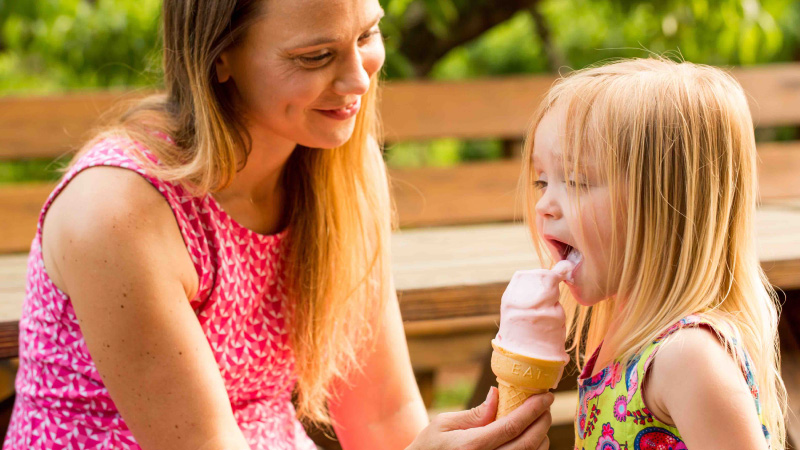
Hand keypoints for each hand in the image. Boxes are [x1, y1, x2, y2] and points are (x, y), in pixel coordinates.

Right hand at [406, 387, 552, 449]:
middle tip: (546, 406)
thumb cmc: (428, 447)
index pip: (511, 427)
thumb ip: (474, 413)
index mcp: (471, 446)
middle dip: (542, 422)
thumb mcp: (443, 424)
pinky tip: (530, 440)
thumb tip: (497, 395)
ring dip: (541, 439)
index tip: (545, 397)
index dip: (532, 410)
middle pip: (527, 444)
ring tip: (538, 422)